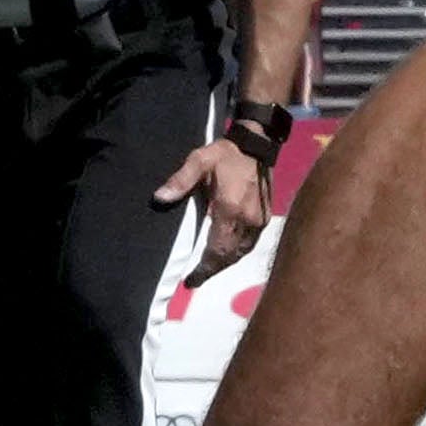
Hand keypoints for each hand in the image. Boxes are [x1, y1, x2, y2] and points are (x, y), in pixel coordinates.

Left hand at [153, 126, 276, 281]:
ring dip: (224, 263)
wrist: (257, 143)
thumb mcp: (199, 161)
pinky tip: (227, 255)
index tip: (190, 281)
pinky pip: (250, 244)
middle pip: (229, 256)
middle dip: (211, 270)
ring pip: (241, 253)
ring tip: (208, 270)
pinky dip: (237, 253)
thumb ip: (180, 181)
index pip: (217, 249)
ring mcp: (259, 220)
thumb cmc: (225, 154)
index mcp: (229, 209)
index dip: (204, 269)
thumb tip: (159, 198)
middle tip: (195, 281)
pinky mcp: (266, 217)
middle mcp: (247, 220)